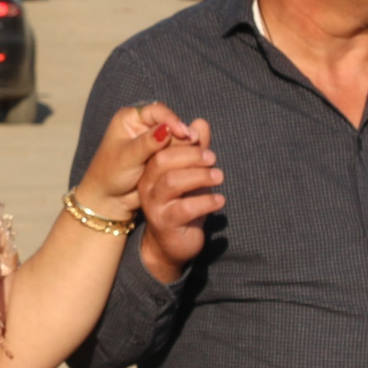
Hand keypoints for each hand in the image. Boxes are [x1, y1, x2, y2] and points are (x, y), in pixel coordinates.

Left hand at [75, 100, 193, 219]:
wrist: (110, 199)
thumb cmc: (110, 175)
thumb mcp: (127, 157)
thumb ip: (147, 143)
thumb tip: (167, 128)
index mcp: (130, 118)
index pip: (157, 111)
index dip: (172, 120)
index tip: (184, 133)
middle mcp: (143, 125)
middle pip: (170, 123)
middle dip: (182, 134)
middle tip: (195, 143)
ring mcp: (153, 140)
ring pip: (176, 137)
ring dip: (186, 145)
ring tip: (199, 153)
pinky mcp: (161, 155)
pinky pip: (177, 151)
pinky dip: (185, 155)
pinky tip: (194, 160)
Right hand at [137, 115, 219, 283]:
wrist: (171, 245)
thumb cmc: (182, 206)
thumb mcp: (191, 176)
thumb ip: (195, 150)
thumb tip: (201, 122)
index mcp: (152, 169)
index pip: (163, 146)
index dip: (182, 139)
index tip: (202, 140)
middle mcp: (148, 185)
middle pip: (163, 160)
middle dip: (191, 155)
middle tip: (213, 159)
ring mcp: (155, 204)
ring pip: (173, 182)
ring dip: (200, 176)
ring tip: (219, 177)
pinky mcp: (166, 223)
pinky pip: (185, 208)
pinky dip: (206, 201)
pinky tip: (220, 201)